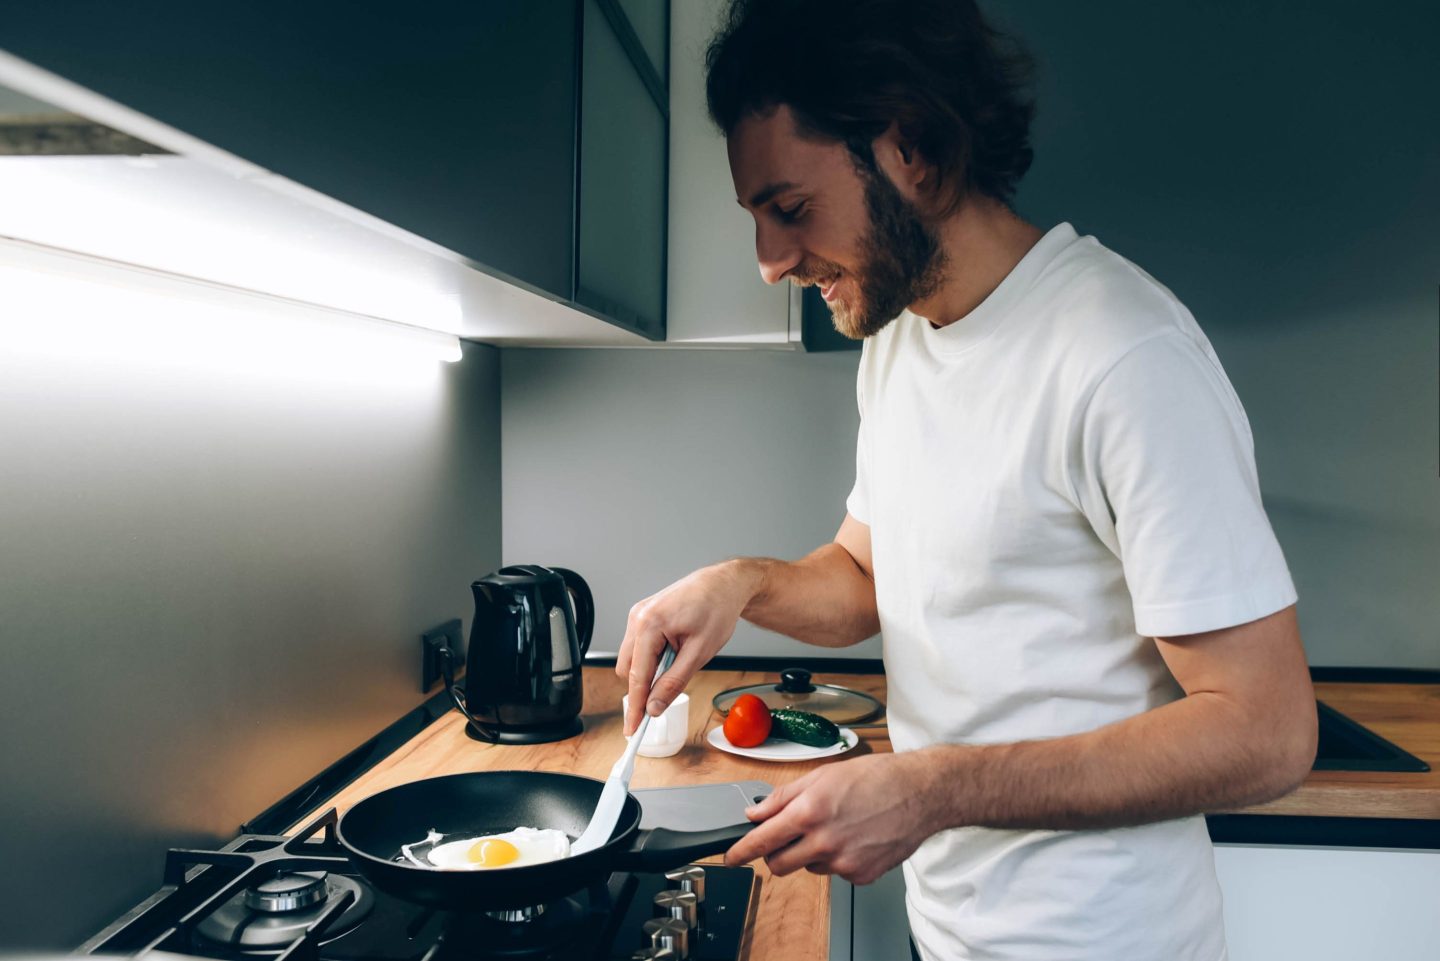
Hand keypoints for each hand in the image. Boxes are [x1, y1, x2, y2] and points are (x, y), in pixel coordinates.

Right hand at [616, 561, 762, 735]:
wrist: (724, 584)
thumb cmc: (716, 610)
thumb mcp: (699, 653)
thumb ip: (673, 682)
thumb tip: (654, 706)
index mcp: (649, 624)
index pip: (636, 677)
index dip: (635, 707)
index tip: (633, 730)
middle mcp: (638, 617)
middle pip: (627, 670)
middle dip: (644, 686)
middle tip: (666, 694)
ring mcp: (638, 614)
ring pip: (632, 659)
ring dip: (650, 670)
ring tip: (680, 659)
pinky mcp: (643, 615)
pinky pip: (639, 646)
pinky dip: (652, 657)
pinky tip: (674, 650)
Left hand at [723, 752, 934, 884]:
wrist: (920, 793)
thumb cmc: (877, 777)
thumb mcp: (823, 775)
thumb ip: (784, 797)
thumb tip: (756, 812)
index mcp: (810, 811)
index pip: (762, 840)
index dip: (740, 851)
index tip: (731, 857)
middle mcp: (824, 841)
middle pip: (779, 864)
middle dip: (775, 855)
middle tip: (785, 839)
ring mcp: (843, 861)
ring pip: (809, 867)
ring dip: (811, 853)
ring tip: (836, 827)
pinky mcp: (861, 875)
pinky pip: (836, 872)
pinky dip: (838, 859)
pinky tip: (855, 837)